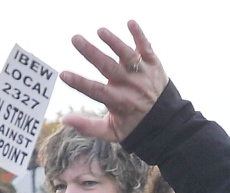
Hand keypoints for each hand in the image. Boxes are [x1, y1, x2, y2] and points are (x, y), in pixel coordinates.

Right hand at [60, 22, 167, 142]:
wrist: (167, 122)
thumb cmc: (134, 126)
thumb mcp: (112, 132)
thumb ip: (89, 127)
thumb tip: (64, 119)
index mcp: (119, 103)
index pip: (96, 91)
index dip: (79, 83)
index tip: (63, 74)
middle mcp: (131, 88)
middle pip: (108, 68)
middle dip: (91, 53)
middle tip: (75, 38)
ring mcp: (143, 75)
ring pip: (127, 56)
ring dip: (114, 42)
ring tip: (101, 31)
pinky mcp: (154, 64)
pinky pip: (146, 48)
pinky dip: (139, 35)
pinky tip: (130, 22)